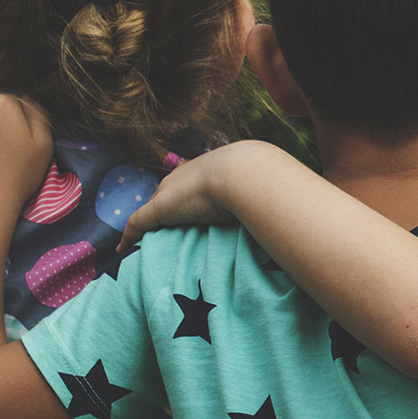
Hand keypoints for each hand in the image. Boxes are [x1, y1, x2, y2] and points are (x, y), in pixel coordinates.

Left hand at [117, 140, 288, 248]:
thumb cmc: (260, 178)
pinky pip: (138, 225)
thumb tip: (294, 200)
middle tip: (168, 229)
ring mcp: (170, 194)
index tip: (189, 213)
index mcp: (204, 169)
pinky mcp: (160, 210)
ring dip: (149, 226)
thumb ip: (271, 193)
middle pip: (166, 197)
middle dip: (165, 211)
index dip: (186, 200)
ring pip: (152, 212)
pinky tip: (123, 250)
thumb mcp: (265, 184)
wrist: (245, 173)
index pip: (188, 186)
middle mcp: (183, 177)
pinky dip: (130, 237)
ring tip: (148, 242)